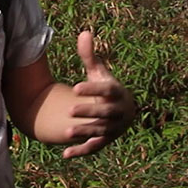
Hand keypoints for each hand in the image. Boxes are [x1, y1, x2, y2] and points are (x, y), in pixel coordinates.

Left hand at [62, 31, 135, 158]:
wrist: (123, 112)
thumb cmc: (106, 89)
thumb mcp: (99, 73)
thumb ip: (90, 56)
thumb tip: (84, 32)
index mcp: (117, 93)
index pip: (107, 91)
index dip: (93, 90)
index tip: (75, 87)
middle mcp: (118, 112)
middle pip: (104, 113)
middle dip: (88, 112)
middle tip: (69, 110)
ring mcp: (112, 128)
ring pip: (99, 131)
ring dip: (84, 132)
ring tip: (66, 132)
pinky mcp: (105, 141)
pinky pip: (93, 148)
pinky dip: (80, 151)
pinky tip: (65, 155)